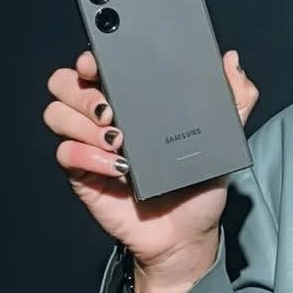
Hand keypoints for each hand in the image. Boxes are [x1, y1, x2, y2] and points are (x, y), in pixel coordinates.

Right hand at [43, 46, 258, 285]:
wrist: (188, 234)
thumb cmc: (201, 187)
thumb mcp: (225, 141)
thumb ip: (235, 100)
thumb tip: (231, 61)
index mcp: (133, 103)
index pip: (96, 67)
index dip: (91, 59)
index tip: (100, 64)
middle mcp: (106, 119)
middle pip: (64, 83)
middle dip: (83, 91)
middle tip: (112, 111)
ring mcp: (92, 146)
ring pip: (57, 114)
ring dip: (84, 122)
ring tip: (119, 140)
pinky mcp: (84, 175)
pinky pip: (66, 153)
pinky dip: (89, 155)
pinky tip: (119, 167)